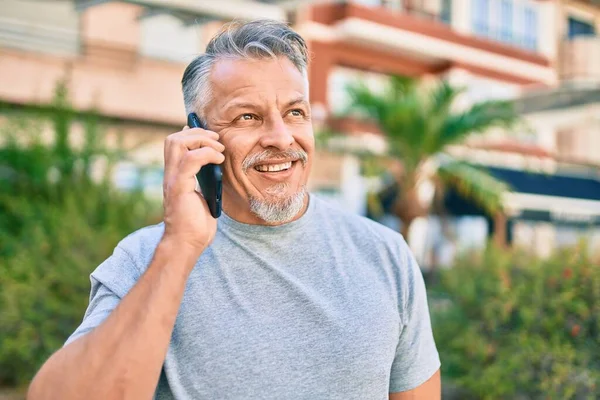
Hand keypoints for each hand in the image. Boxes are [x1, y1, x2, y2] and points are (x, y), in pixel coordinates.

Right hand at [161, 125, 224, 255]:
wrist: (187, 244)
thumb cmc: (196, 225)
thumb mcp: (203, 196)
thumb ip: (204, 180)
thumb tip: (216, 167)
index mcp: (175, 176)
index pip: (175, 144)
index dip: (191, 134)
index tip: (211, 137)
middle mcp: (170, 175)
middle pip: (173, 139)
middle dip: (197, 133)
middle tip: (216, 141)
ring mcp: (173, 180)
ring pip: (177, 143)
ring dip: (202, 140)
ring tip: (219, 150)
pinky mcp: (179, 187)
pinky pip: (191, 159)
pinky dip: (207, 154)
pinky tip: (219, 160)